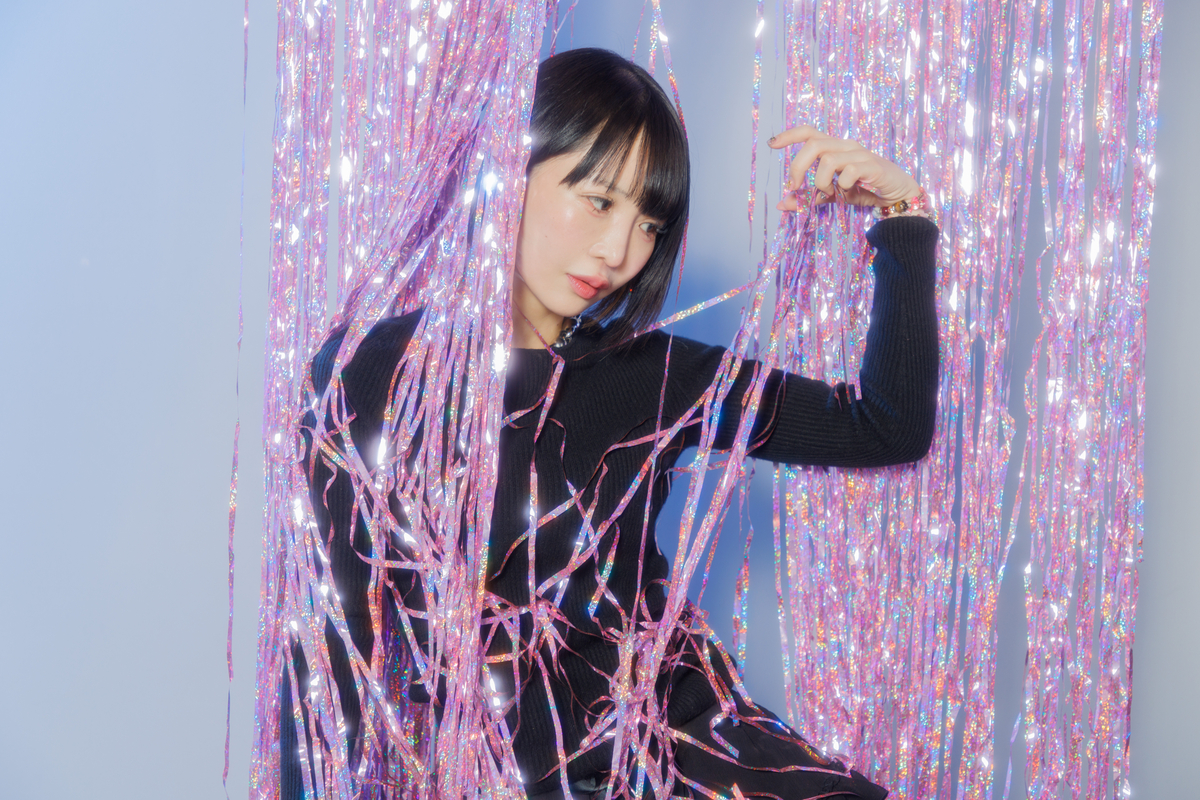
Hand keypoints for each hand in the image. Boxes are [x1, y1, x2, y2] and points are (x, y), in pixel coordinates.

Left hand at [769, 125, 921, 211]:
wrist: (897, 194)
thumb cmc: (864, 189)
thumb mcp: (832, 194)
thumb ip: (810, 197)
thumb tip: (782, 204)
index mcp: (835, 147)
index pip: (809, 132)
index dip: (790, 135)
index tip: (772, 144)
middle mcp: (846, 145)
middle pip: (813, 144)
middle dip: (798, 167)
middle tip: (795, 187)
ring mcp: (859, 154)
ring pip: (827, 160)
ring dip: (821, 182)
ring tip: (830, 192)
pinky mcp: (872, 166)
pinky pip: (847, 173)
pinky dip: (841, 186)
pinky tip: (847, 192)